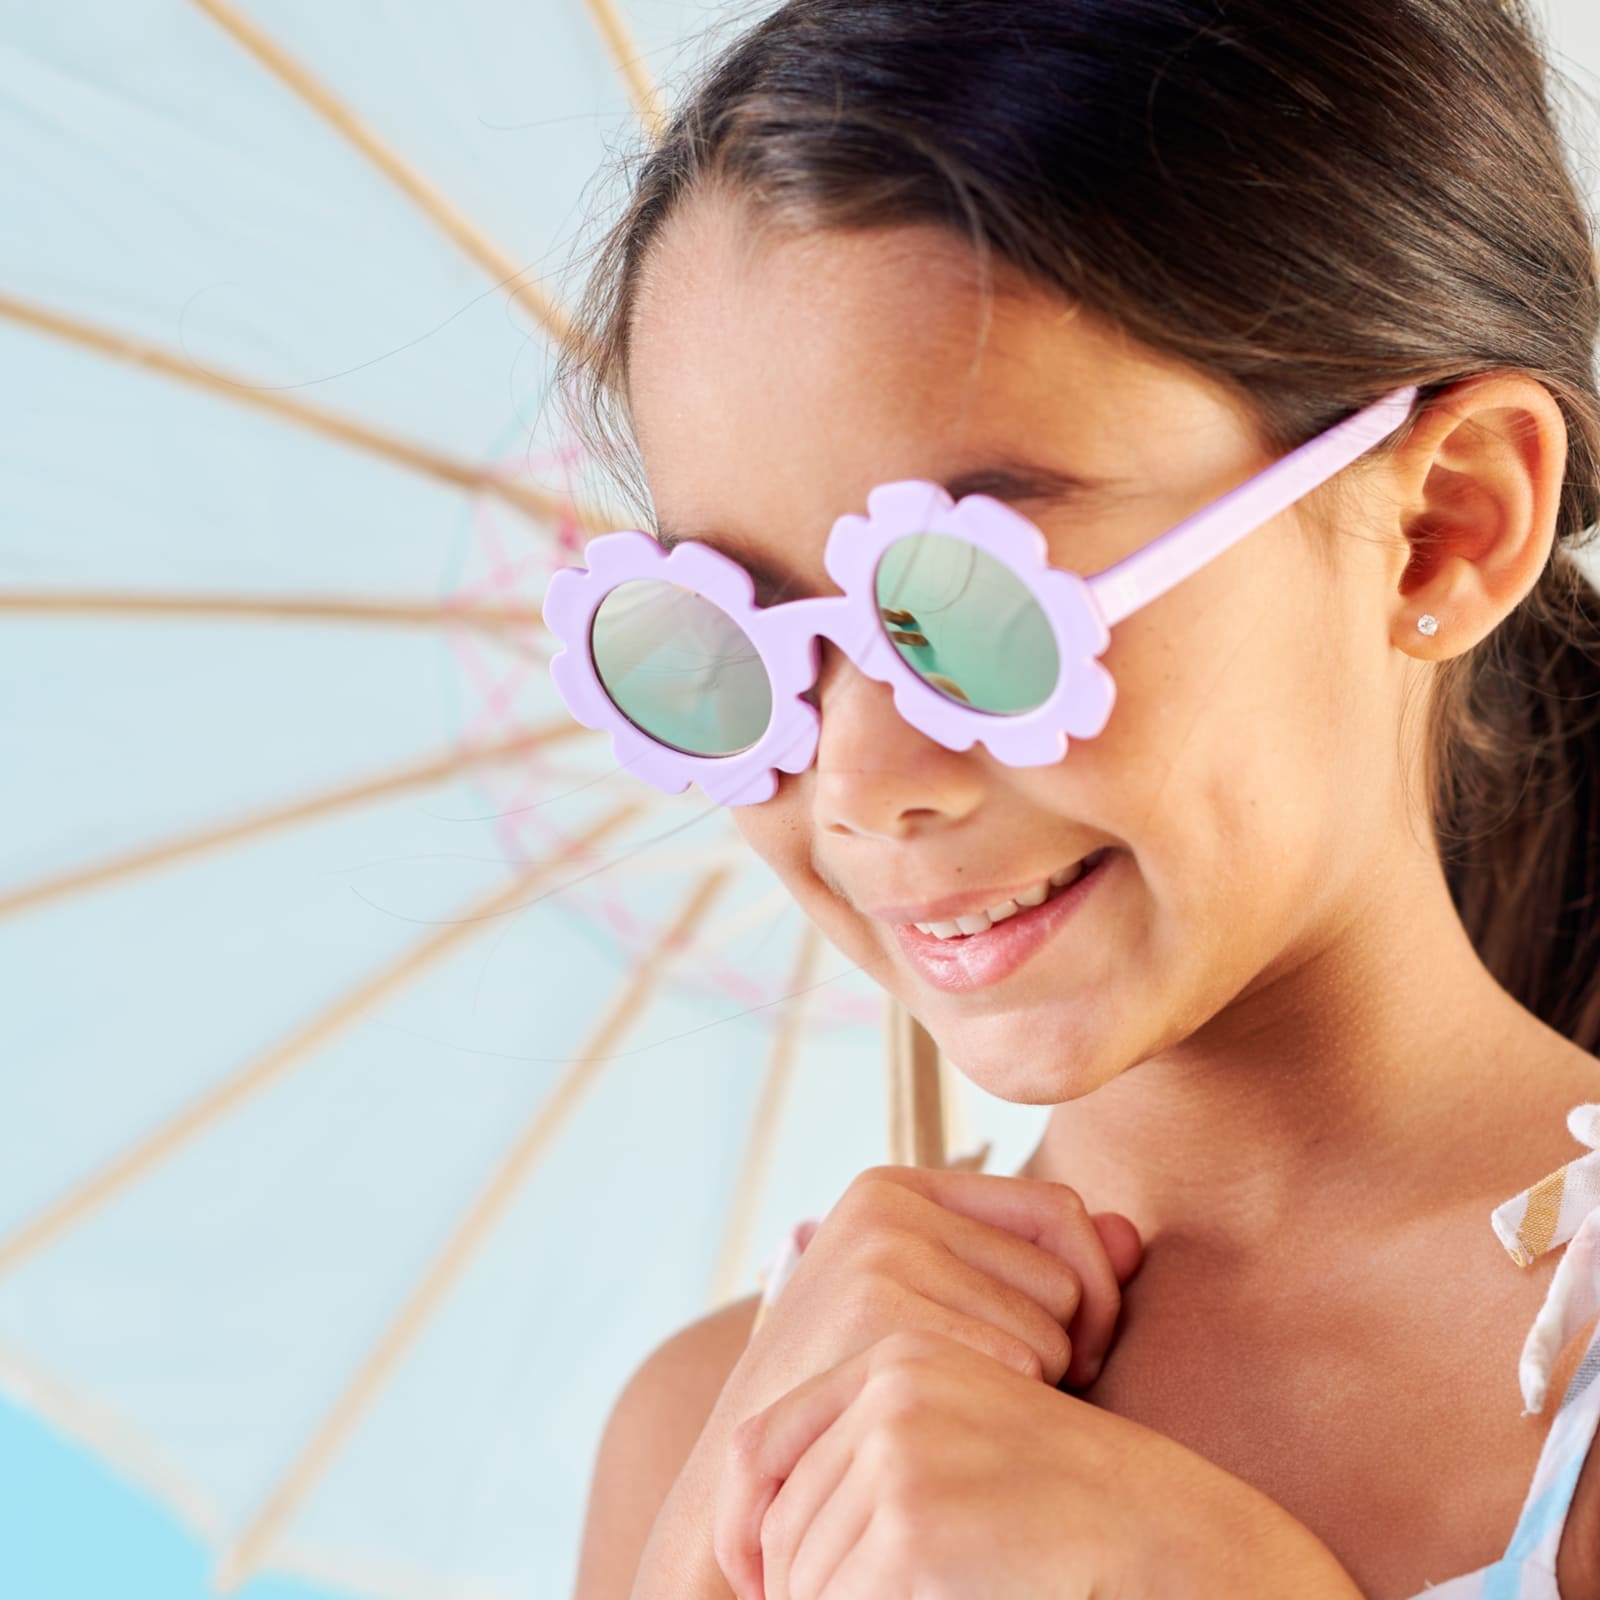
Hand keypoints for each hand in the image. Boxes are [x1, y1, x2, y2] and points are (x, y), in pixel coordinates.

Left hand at [713, 1329, 1364, 1599]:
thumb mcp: (952, 1440)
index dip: (742, 1525)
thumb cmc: (1052, 1498)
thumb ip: (868, 1454)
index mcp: (893, 1353)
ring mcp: (902, 1448)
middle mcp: (890, 1385)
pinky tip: (944, 1598)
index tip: (755, 1581)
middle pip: (780, 1522)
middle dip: (796, 1590)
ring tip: (917, 1592)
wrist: (1155, 1530)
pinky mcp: (916, 1523)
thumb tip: (756, 1544)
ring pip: (805, 1574)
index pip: (757, 1445)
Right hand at [714, 1165, 1143, 1440]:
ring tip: (964, 1411)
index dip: (1094, 1284)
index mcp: (898, 1189)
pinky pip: (1020, 1363)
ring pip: (1052, 1325)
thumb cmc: (859, 1394)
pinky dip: (1008, 1411)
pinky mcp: (882, 1314)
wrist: (753, 1476)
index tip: (1084, 1351)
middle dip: (1066, 1345)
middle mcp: (889, 1205)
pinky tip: (956, 1433)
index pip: (1059, 1208)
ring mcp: (881, 1254)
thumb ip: (1038, 1266)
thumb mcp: (942, 1312)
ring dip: (1034, 1386)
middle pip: (1065, 1269)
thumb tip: (1135, 1237)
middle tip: (1009, 1395)